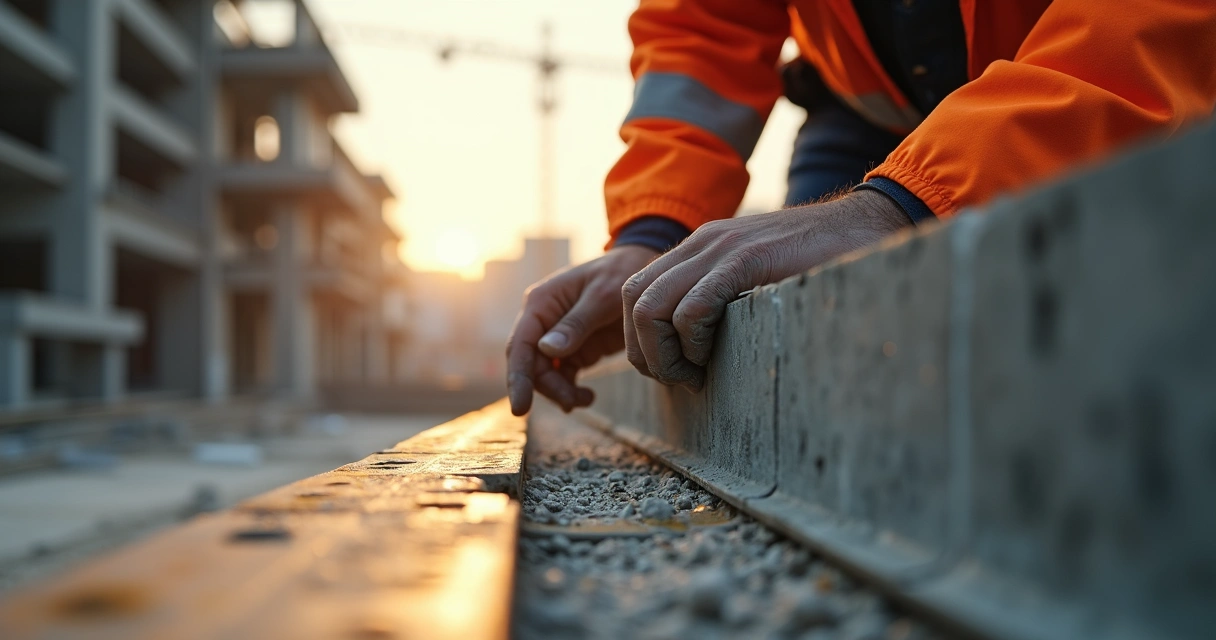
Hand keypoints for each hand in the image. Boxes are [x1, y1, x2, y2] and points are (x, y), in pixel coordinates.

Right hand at [507, 244, 659, 415]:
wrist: (644, 268)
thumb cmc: (621, 273)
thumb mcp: (603, 295)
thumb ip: (577, 323)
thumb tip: (548, 350)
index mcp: (541, 303)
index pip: (521, 345)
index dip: (518, 378)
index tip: (520, 409)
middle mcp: (544, 320)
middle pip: (531, 365)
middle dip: (548, 388)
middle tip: (572, 402)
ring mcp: (558, 336)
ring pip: (546, 375)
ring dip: (560, 392)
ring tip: (585, 399)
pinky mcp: (576, 348)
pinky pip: (563, 376)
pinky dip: (571, 390)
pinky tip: (587, 397)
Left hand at [622, 190, 910, 389]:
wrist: (867, 225)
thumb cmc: (819, 263)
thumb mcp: (755, 279)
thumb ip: (722, 299)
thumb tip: (698, 349)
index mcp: (699, 248)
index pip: (635, 292)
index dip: (642, 338)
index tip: (673, 367)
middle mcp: (700, 244)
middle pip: (633, 301)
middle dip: (645, 351)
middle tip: (680, 378)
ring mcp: (719, 249)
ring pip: (650, 307)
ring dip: (663, 353)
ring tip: (693, 375)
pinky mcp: (744, 261)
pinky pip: (691, 309)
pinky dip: (692, 343)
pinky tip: (715, 357)